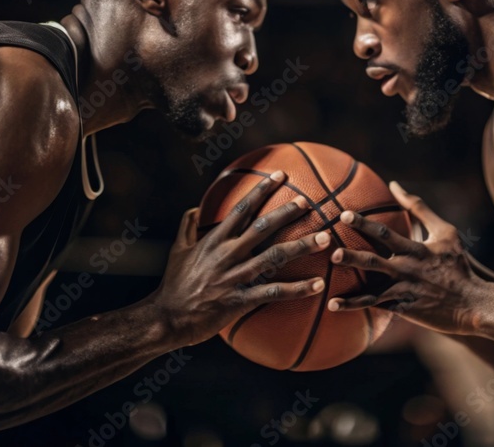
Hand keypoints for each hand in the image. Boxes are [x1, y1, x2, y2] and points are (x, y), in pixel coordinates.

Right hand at [152, 171, 329, 345]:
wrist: (167, 319)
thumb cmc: (173, 285)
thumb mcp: (177, 251)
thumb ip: (187, 227)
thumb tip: (194, 207)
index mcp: (214, 240)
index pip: (242, 208)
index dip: (262, 190)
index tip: (280, 174)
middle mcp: (227, 254)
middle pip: (262, 227)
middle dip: (287, 212)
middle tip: (309, 202)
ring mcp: (235, 277)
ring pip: (274, 257)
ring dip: (302, 246)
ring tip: (325, 239)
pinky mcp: (240, 300)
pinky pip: (274, 292)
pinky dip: (297, 289)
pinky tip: (318, 285)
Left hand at [327, 181, 485, 334]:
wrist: (473, 302)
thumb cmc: (457, 263)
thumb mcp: (445, 232)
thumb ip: (419, 208)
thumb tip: (394, 184)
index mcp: (415, 250)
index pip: (386, 234)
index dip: (364, 224)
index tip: (344, 215)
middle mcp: (407, 269)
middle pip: (374, 260)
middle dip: (352, 254)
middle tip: (330, 249)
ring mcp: (404, 290)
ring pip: (371, 286)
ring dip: (349, 284)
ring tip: (324, 280)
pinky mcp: (403, 308)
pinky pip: (374, 306)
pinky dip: (353, 306)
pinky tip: (333, 305)